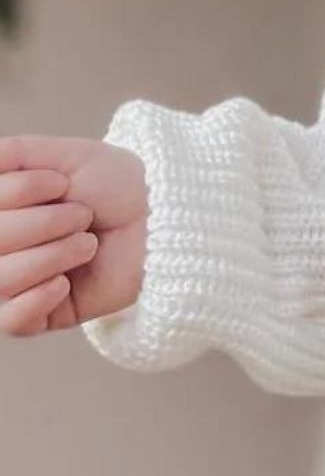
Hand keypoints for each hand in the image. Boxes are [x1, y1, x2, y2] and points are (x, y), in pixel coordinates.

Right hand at [0, 136, 147, 336]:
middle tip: (83, 216)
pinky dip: (37, 298)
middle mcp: (2, 247)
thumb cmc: (113, 184)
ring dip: (53, 255)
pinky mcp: (42, 315)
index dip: (20, 190)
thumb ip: (11, 155)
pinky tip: (65, 283)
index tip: (61, 182)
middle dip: (44, 223)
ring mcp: (18, 284)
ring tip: (88, 243)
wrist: (159, 216)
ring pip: (1, 280)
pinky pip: (12, 321)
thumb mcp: (62, 155)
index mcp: (2, 210)